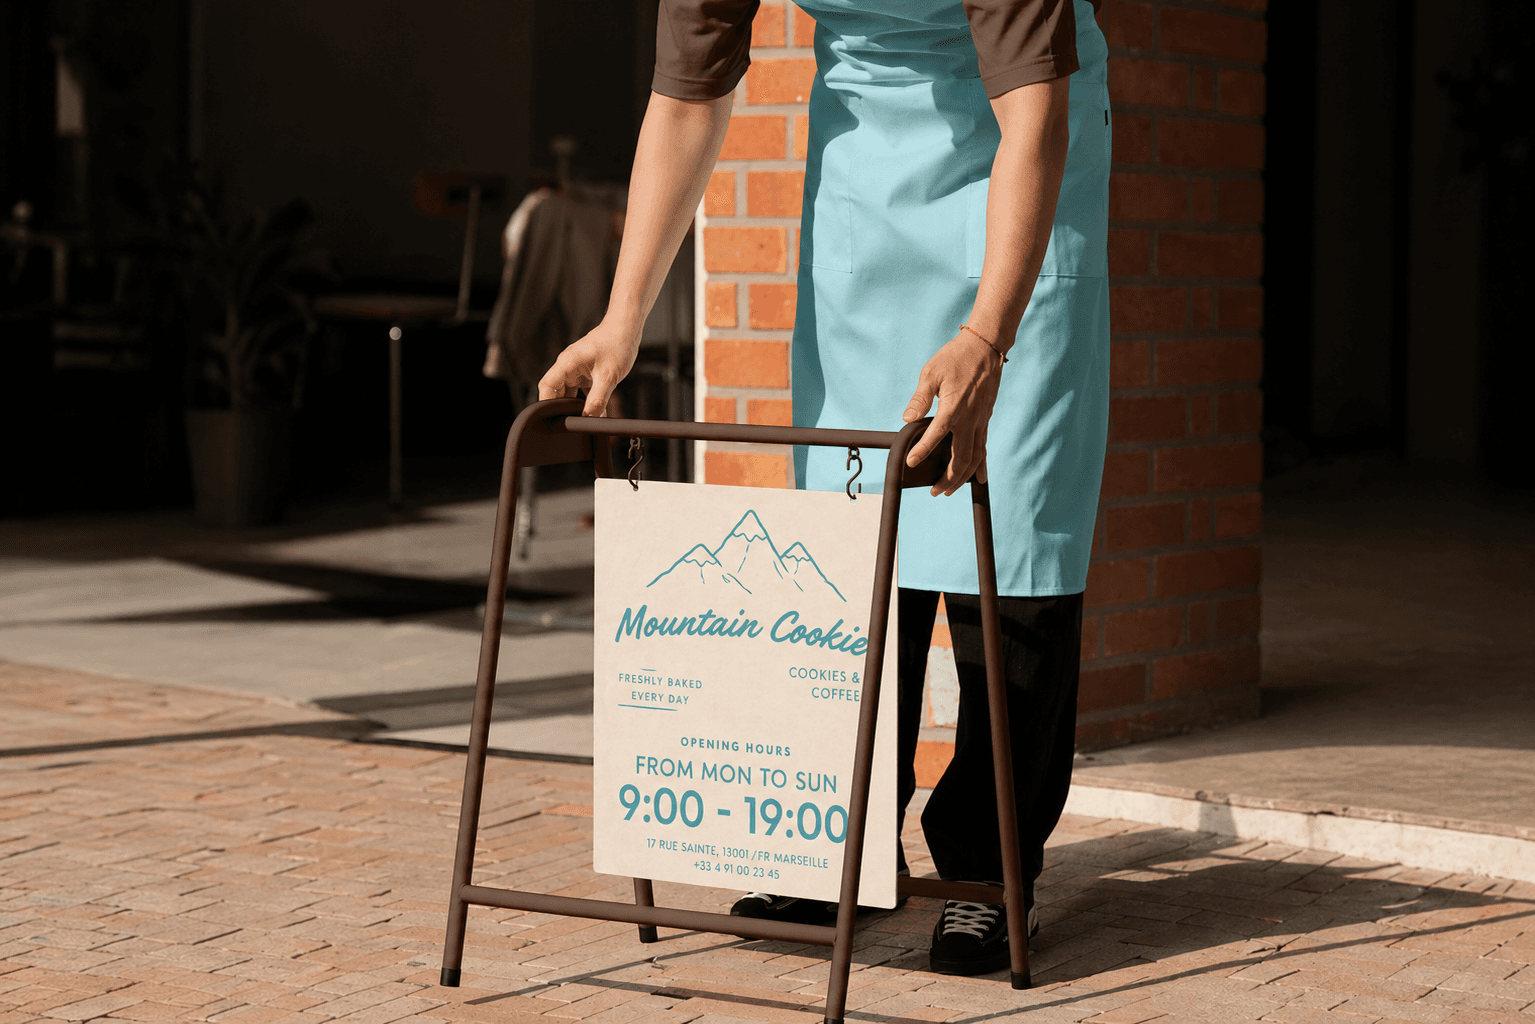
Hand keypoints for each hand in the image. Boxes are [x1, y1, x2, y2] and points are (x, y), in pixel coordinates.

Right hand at [537, 321, 639, 416]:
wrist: (627, 329)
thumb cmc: (617, 343)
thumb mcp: (608, 376)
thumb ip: (598, 400)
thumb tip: (589, 418)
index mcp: (567, 362)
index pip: (547, 386)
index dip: (546, 404)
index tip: (552, 419)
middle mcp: (569, 366)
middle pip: (556, 392)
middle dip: (563, 409)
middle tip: (573, 423)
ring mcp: (577, 369)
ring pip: (570, 394)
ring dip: (577, 407)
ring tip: (586, 419)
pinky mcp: (587, 372)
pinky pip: (582, 391)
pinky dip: (588, 402)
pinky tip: (598, 413)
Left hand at [902, 329, 1003, 495]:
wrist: (986, 346)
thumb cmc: (956, 357)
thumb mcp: (931, 373)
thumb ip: (920, 398)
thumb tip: (908, 418)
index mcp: (954, 407)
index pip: (937, 434)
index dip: (923, 451)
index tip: (911, 463)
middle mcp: (970, 418)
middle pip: (962, 458)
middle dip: (949, 479)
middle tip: (935, 492)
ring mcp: (981, 420)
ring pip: (975, 457)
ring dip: (963, 477)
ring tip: (949, 489)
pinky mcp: (986, 419)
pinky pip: (984, 447)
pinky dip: (980, 465)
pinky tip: (978, 478)